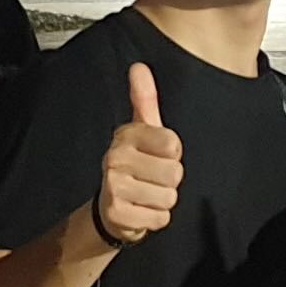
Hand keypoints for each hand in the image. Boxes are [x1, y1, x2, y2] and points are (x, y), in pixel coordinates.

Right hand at [95, 63, 182, 246]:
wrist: (111, 206)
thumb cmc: (135, 163)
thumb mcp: (142, 130)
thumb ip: (144, 98)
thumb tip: (139, 67)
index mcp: (125, 135)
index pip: (173, 146)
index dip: (172, 154)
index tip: (158, 155)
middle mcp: (114, 158)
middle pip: (174, 173)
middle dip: (169, 181)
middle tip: (151, 178)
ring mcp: (113, 187)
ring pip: (168, 197)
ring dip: (162, 200)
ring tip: (146, 195)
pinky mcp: (117, 214)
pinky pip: (160, 218)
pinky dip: (155, 218)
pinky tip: (141, 210)